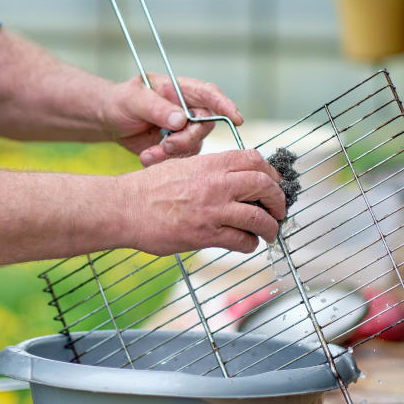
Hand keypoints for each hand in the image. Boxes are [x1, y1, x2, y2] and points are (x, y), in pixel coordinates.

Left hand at [103, 74, 242, 166]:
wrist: (110, 121)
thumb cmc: (122, 101)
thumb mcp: (134, 99)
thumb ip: (157, 107)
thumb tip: (181, 118)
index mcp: (182, 90)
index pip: (209, 94)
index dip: (225, 105)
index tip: (236, 119)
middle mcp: (188, 110)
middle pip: (205, 126)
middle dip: (187, 139)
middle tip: (166, 145)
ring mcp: (183, 131)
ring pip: (193, 146)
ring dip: (172, 153)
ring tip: (149, 153)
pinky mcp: (176, 148)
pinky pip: (179, 159)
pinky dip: (163, 161)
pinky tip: (146, 157)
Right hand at [118, 149, 283, 254]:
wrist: (124, 208)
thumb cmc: (147, 189)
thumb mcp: (180, 166)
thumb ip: (208, 170)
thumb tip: (230, 177)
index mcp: (210, 163)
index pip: (254, 159)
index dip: (271, 172)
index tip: (274, 182)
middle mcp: (216, 184)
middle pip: (264, 186)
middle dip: (278, 199)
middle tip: (279, 209)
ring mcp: (212, 210)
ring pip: (259, 217)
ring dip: (270, 227)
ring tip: (270, 232)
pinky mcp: (206, 234)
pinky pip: (241, 240)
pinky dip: (250, 244)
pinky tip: (247, 244)